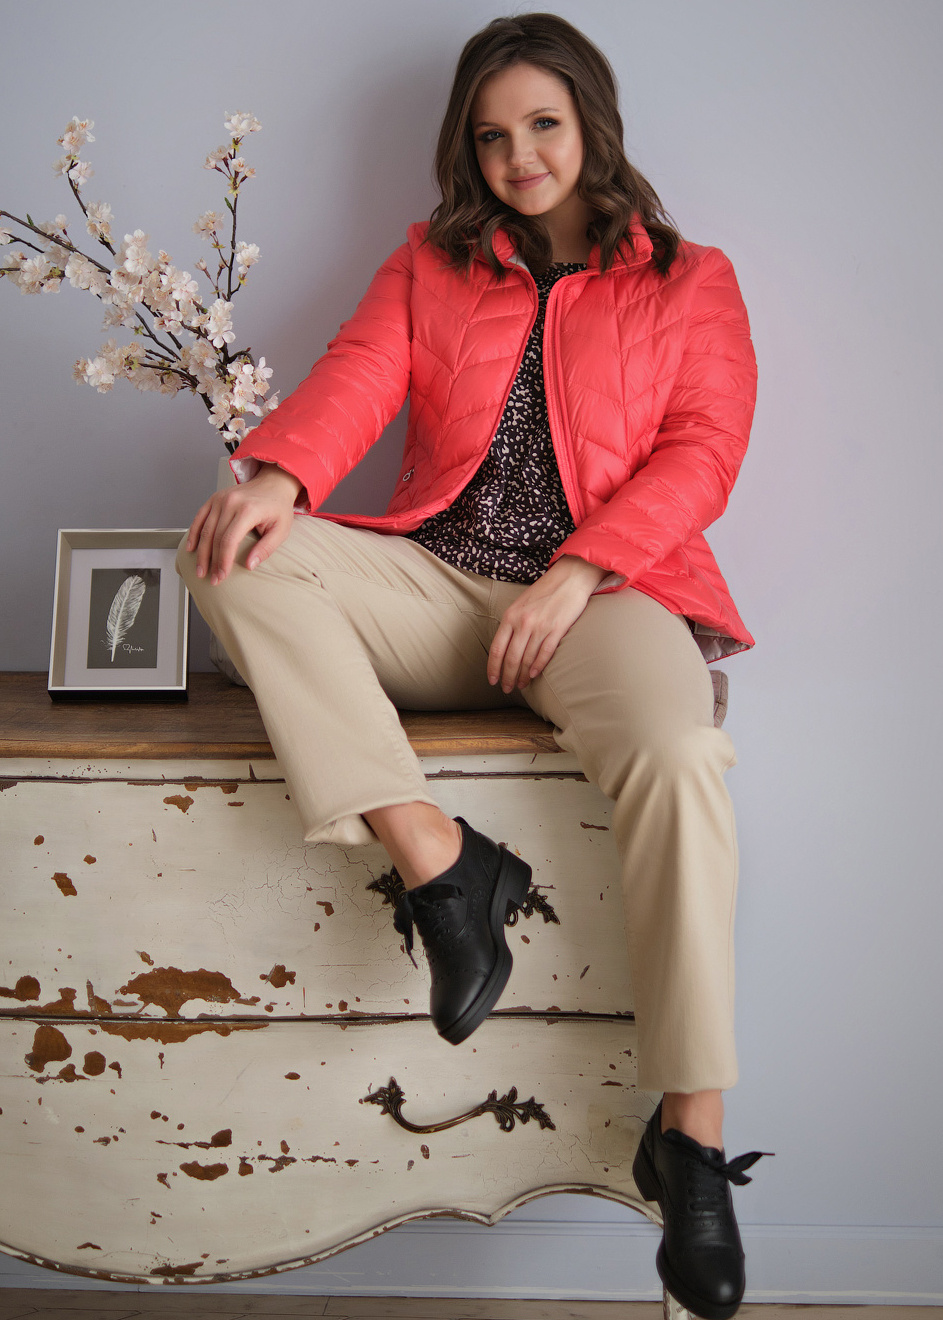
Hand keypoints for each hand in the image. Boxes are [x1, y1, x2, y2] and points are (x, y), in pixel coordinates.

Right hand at [185, 462, 303, 585]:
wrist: (274, 484)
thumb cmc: (278, 507)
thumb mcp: (281, 530)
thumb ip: (266, 548)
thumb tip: (249, 565)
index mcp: (248, 510)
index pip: (229, 540)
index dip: (223, 561)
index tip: (221, 576)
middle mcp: (231, 502)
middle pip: (214, 537)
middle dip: (211, 561)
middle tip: (211, 579)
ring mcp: (221, 499)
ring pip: (205, 529)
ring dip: (201, 552)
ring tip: (200, 570)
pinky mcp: (215, 498)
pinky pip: (200, 517)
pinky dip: (194, 533)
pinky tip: (192, 548)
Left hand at [487, 555, 608, 691]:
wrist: (570, 577)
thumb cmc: (545, 591)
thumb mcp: (521, 604)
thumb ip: (512, 623)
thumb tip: (505, 647)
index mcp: (510, 616)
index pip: (497, 648)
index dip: (493, 668)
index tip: (492, 680)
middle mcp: (523, 622)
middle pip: (511, 658)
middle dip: (508, 677)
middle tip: (507, 689)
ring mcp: (540, 626)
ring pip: (527, 659)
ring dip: (523, 675)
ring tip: (522, 684)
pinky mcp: (557, 629)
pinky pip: (545, 653)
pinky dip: (538, 666)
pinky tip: (535, 675)